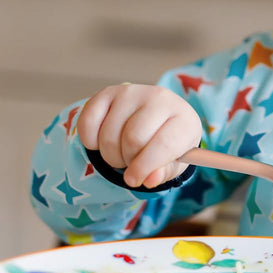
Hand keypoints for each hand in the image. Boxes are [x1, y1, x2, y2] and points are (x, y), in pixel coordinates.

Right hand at [76, 84, 201, 188]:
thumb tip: (150, 180)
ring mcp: (133, 92)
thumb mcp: (173, 163)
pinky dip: (91, 141)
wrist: (156, 119)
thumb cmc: (167, 145)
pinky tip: (105, 140)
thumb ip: (163, 173)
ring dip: (110, 154)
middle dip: (127, 160)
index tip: (134, 179)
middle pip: (133, 139)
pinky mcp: (109, 92)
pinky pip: (88, 123)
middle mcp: (161, 98)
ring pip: (109, 135)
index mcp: (184, 119)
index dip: (145, 167)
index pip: (164, 144)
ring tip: (123, 150)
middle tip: (132, 160)